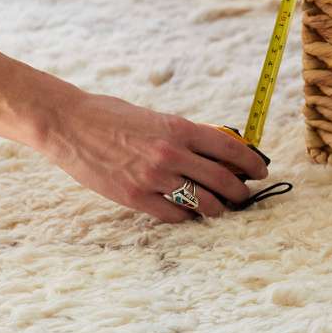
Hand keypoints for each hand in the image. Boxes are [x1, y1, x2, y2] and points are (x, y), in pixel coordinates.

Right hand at [36, 88, 269, 222]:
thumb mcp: (158, 118)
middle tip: (244, 196)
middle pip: (224, 181)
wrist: (70, 125)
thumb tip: (219, 151)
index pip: (231, 149)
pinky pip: (174, 215)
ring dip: (218, 209)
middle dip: (241, 192)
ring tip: (221, 208)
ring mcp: (154, 178)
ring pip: (204, 203)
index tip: (261, 171)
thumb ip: (187, 135)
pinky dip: (187, 216)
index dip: (252, 163)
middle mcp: (172, 154)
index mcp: (180, 129)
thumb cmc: (114, 117)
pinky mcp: (135, 197)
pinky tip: (189, 212)